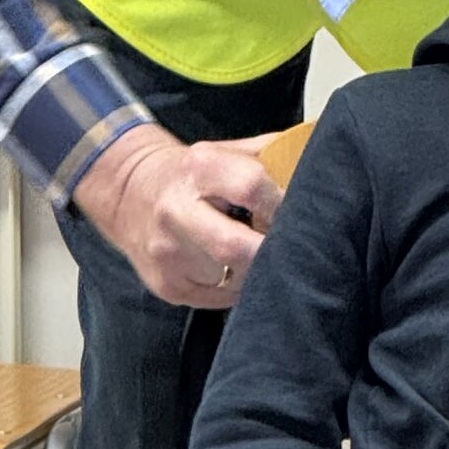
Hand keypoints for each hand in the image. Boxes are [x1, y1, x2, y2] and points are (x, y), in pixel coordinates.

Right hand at [72, 124, 283, 306]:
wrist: (128, 192)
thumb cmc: (189, 173)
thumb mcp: (225, 150)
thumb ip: (272, 155)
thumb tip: (320, 168)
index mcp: (198, 168)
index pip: (252, 187)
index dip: (282, 203)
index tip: (296, 211)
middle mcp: (176, 212)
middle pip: (238, 247)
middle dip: (272, 251)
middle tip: (286, 245)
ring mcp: (168, 254)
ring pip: (235, 280)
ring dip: (258, 272)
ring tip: (258, 253)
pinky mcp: (168, 286)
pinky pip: (222, 298)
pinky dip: (239, 286)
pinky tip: (235, 267)